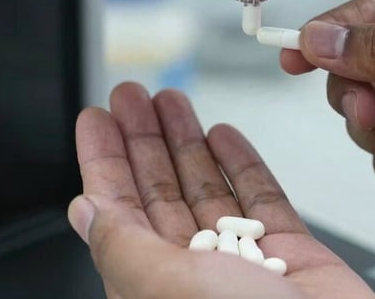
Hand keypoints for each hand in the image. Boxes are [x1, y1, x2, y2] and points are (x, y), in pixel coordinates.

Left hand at [68, 83, 374, 298]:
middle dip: (143, 140)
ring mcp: (244, 265)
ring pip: (206, 189)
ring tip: (171, 99)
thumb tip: (84, 210)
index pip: (117, 213)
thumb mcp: (167, 288)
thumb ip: (124, 247)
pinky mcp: (290, 257)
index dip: (104, 162)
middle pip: (159, 193)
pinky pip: (261, 200)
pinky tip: (224, 135)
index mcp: (153, 287)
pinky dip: (242, 164)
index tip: (95, 120)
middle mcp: (194, 276)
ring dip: (187, 142)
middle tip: (131, 95)